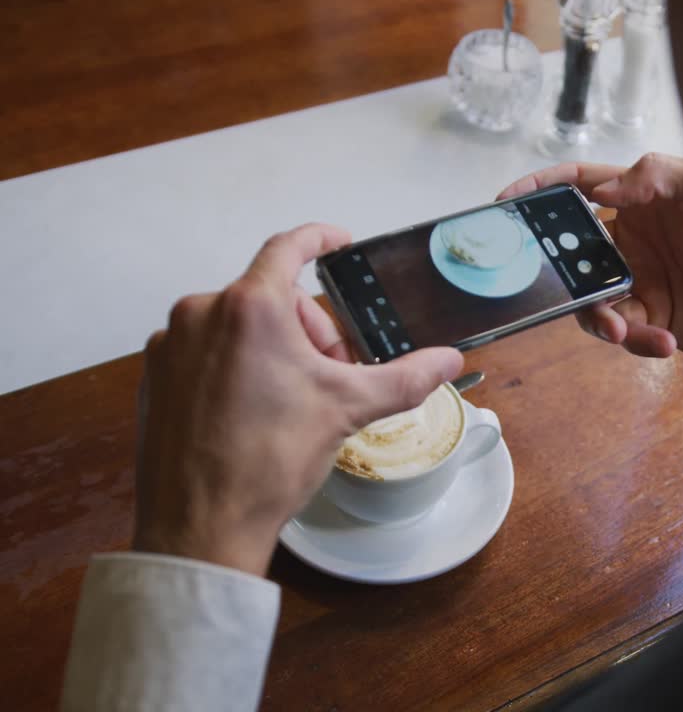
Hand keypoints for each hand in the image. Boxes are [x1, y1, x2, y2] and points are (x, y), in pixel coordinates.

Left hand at [133, 224, 462, 575]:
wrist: (202, 524)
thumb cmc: (268, 461)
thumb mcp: (348, 409)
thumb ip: (405, 377)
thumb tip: (448, 361)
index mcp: (249, 307)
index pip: (289, 248)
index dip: (319, 239)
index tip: (337, 242)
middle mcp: (200, 313)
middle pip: (271, 297)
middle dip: (309, 329)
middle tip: (330, 375)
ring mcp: (171, 345)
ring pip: (238, 325)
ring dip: (273, 349)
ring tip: (292, 400)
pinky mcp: (154, 376)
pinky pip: (205, 352)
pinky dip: (236, 368)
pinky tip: (253, 412)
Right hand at [498, 154, 682, 365]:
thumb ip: (655, 178)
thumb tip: (602, 193)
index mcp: (639, 198)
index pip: (578, 187)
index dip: (540, 191)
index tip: (506, 203)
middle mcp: (633, 240)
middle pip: (572, 252)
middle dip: (557, 272)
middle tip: (555, 288)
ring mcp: (642, 281)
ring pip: (592, 301)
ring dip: (599, 317)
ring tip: (624, 329)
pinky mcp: (656, 320)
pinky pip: (627, 332)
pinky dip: (638, 341)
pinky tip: (664, 342)